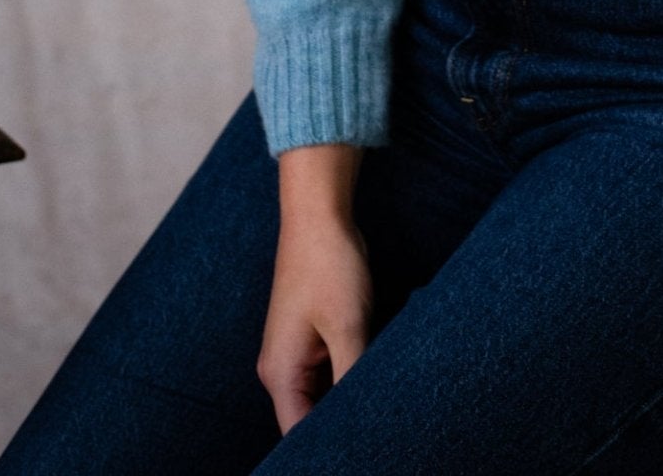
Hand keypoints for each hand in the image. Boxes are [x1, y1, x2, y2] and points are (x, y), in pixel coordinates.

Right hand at [258, 145, 373, 433]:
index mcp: (280, 373)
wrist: (319, 214)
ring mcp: (295, 353)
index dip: (331, 448)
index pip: (300, 435)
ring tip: (382, 403)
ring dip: (349, 399)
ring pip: (323, 397)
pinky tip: (375, 374)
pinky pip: (329, 373)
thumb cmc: (328, 265)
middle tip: (382, 426)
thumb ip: (353, 380)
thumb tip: (366, 421)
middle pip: (310, 420)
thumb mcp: (348, 327)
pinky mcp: (311, 338)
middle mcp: (281, 369)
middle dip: (343, 425)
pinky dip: (350, 376)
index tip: (364, 448)